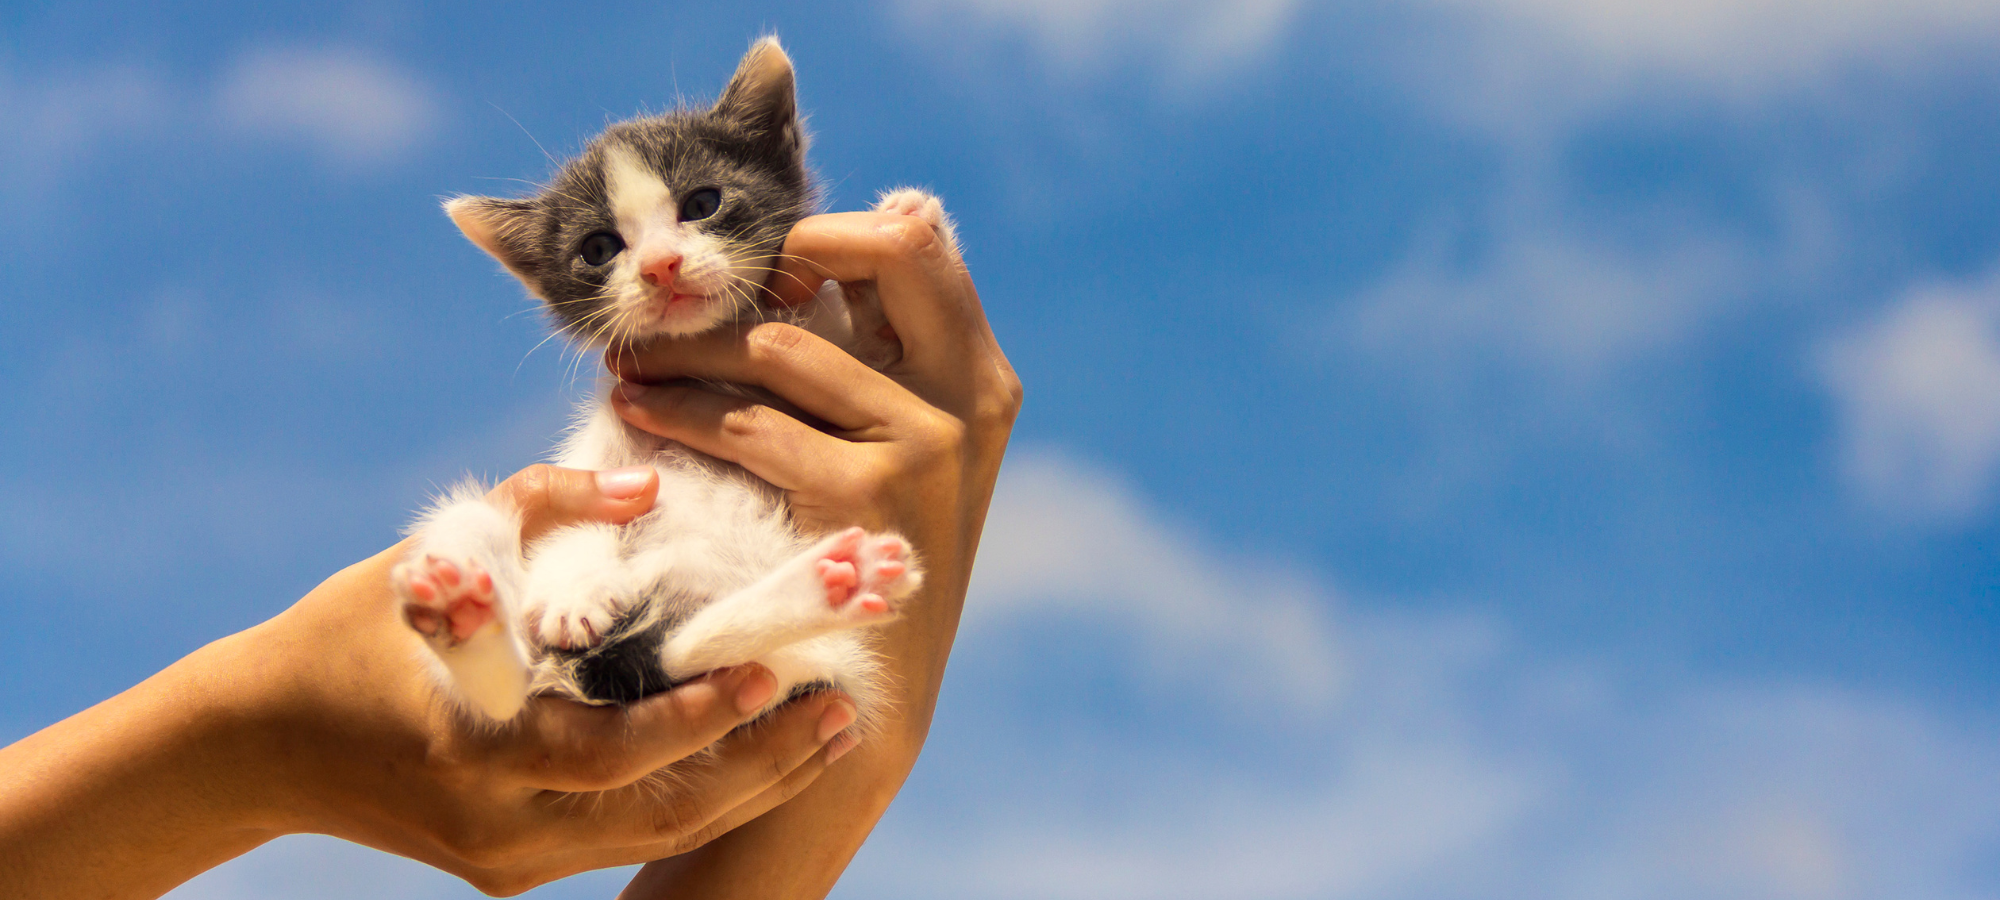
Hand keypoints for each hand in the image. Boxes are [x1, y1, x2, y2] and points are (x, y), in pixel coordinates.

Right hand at [0, 464, 854, 899]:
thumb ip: (536, 509)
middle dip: (762, 767)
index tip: (774, 671)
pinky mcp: (515, 867)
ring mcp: (510, 860)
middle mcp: (502, 827)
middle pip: (662, 816)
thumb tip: (644, 481)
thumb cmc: (343, 635)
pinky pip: (627, 837)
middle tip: (844, 709)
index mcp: (476, 751)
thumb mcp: (428, 561)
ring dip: (749, 788)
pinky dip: (697, 797)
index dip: (701, 717)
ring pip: (657, 838)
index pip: (616, 753)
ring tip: (829, 732)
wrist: (252, 746)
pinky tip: (758, 756)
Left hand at [604, 208, 1020, 896]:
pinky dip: (676, 413)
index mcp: (982, 378)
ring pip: (780, 344)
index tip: (760, 270)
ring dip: (687, 349)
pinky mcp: (863, 494)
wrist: (871, 698)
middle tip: (699, 294)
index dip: (831, 231)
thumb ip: (878, 355)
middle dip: (781, 252)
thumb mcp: (897, 450)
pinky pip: (747, 424)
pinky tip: (636, 414)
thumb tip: (848, 226)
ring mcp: (925, 445)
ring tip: (631, 361)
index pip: (920, 243)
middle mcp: (970, 399)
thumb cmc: (863, 557)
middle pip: (890, 248)